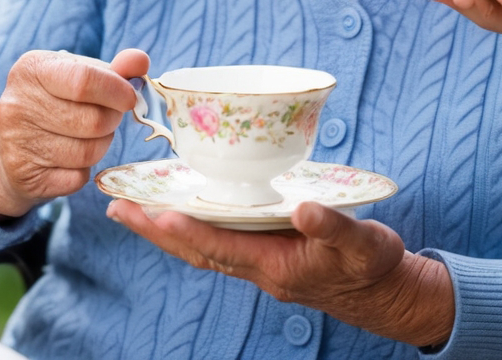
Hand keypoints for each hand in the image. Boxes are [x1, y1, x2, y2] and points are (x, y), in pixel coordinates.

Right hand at [0, 47, 150, 218]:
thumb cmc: (56, 102)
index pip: (83, 81)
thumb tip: (140, 62)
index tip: (131, 98)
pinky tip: (70, 160)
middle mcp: (17, 104)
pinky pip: (76, 178)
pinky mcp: (23, 175)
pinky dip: (84, 171)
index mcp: (32, 69)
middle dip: (112, 121)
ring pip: (87, 153)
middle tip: (109, 118)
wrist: (9, 145)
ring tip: (90, 137)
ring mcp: (16, 141)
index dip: (116, 91)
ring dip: (101, 146)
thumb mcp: (79, 76)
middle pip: (92, 121)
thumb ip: (114, 69)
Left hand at [106, 199, 454, 348]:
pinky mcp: (266, 256)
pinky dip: (191, 229)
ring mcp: (259, 265)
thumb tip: (304, 208)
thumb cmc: (375, 267)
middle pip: (195, 250)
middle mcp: (258, 268)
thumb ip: (334, 225)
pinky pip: (217, 244)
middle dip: (155, 230)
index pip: (219, 247)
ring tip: (132, 209)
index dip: (186, 230)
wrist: (386, 295)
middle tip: (116, 206)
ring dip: (164, 230)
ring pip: (200, 248)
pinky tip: (181, 213)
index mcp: (275, 265)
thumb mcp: (364, 243)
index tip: (153, 211)